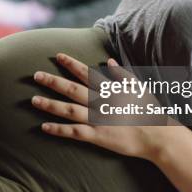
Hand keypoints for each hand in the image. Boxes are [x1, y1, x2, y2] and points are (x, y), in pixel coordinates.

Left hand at [31, 53, 178, 160]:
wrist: (157, 135)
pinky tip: (44, 126)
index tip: (57, 56)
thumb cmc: (149, 110)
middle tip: (36, 75)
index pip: (85, 73)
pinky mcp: (97, 136)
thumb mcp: (138, 87)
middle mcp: (100, 102)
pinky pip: (73, 132)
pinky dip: (58, 129)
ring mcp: (97, 119)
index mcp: (109, 89)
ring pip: (68, 110)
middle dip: (52, 81)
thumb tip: (109, 61)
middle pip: (71, 89)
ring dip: (50, 104)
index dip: (70, 63)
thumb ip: (122, 74)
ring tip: (33, 100)